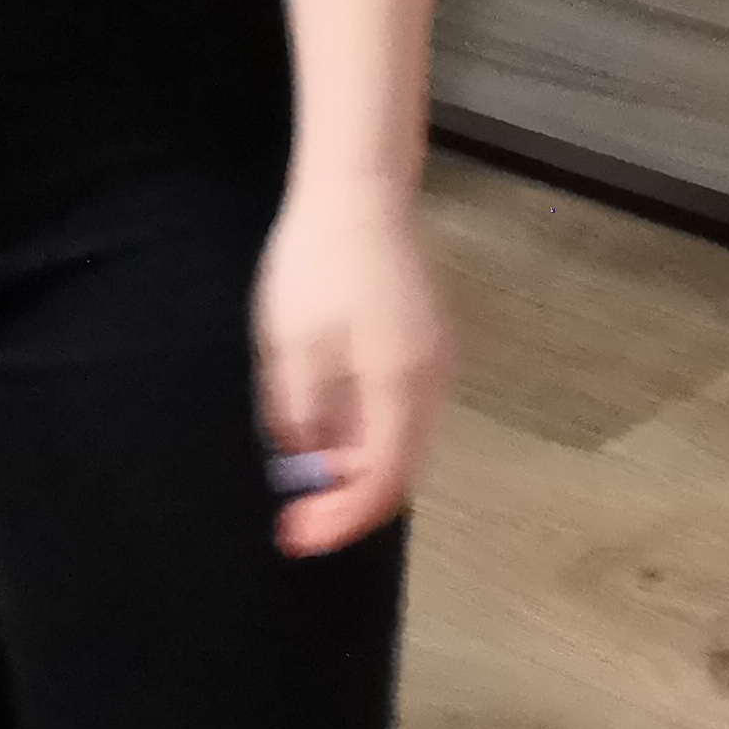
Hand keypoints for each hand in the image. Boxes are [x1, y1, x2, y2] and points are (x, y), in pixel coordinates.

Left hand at [254, 180, 452, 560]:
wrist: (359, 191)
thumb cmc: (320, 261)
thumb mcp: (291, 343)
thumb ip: (302, 412)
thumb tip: (310, 464)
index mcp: (398, 380)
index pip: (381, 478)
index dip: (340, 518)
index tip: (296, 536)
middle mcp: (431, 377)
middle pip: (403, 470)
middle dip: (352, 505)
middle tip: (298, 520)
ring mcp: (437, 360)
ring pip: (409, 445)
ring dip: (363, 476)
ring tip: (309, 486)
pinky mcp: (428, 346)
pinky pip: (409, 416)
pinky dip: (375, 443)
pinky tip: (334, 440)